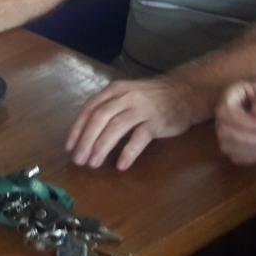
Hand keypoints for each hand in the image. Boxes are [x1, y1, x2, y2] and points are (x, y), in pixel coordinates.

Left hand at [65, 77, 196, 170]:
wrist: (186, 92)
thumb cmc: (151, 97)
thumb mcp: (126, 95)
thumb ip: (108, 107)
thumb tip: (85, 133)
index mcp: (114, 90)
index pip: (89, 109)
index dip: (77, 129)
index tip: (69, 147)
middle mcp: (125, 96)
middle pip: (99, 118)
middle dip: (86, 140)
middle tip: (79, 160)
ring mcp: (142, 108)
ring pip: (116, 127)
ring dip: (102, 147)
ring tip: (93, 164)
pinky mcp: (157, 121)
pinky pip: (139, 137)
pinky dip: (128, 152)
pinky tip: (120, 165)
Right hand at [215, 81, 255, 164]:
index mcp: (233, 95)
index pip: (223, 111)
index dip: (241, 121)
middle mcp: (224, 114)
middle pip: (223, 131)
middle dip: (250, 137)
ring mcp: (226, 131)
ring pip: (228, 146)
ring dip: (254, 147)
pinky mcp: (233, 147)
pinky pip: (237, 157)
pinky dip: (255, 154)